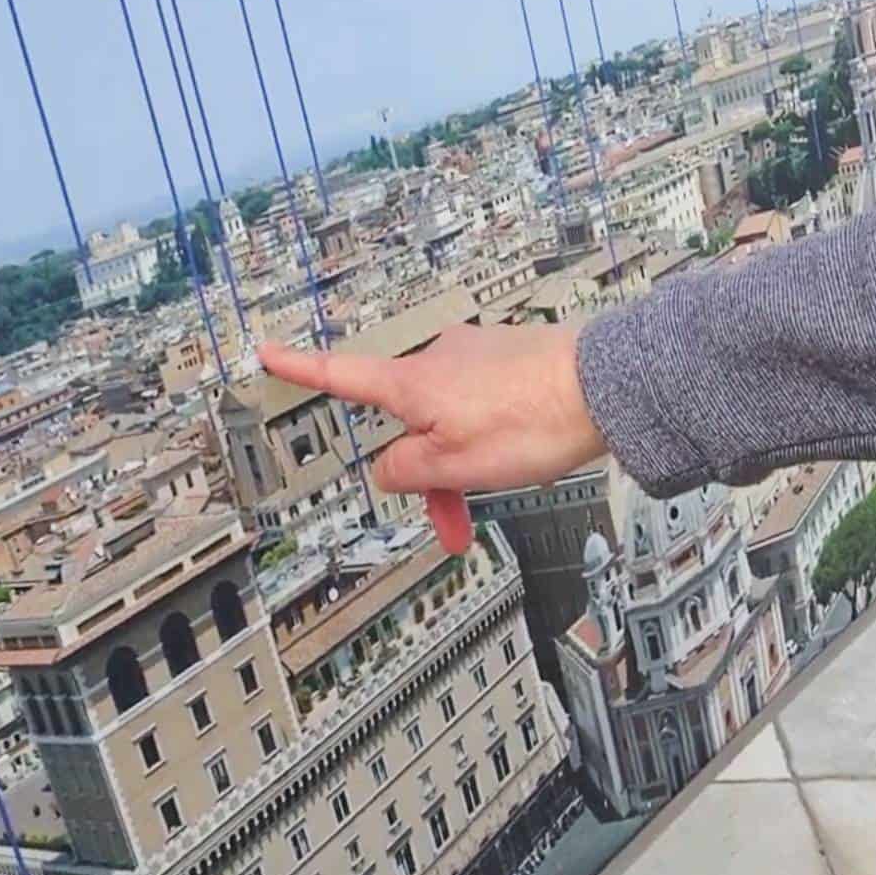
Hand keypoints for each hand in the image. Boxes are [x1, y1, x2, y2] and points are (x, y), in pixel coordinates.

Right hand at [257, 324, 606, 552]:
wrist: (607, 388)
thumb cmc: (537, 417)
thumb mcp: (454, 465)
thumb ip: (406, 472)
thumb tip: (386, 469)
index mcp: (412, 383)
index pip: (340, 376)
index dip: (300, 369)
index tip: (268, 353)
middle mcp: (438, 361)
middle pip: (407, 425)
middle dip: (425, 474)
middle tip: (452, 521)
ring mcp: (475, 359)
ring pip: (448, 423)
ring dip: (462, 466)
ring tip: (497, 493)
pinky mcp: (509, 363)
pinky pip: (481, 410)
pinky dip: (488, 441)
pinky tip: (521, 455)